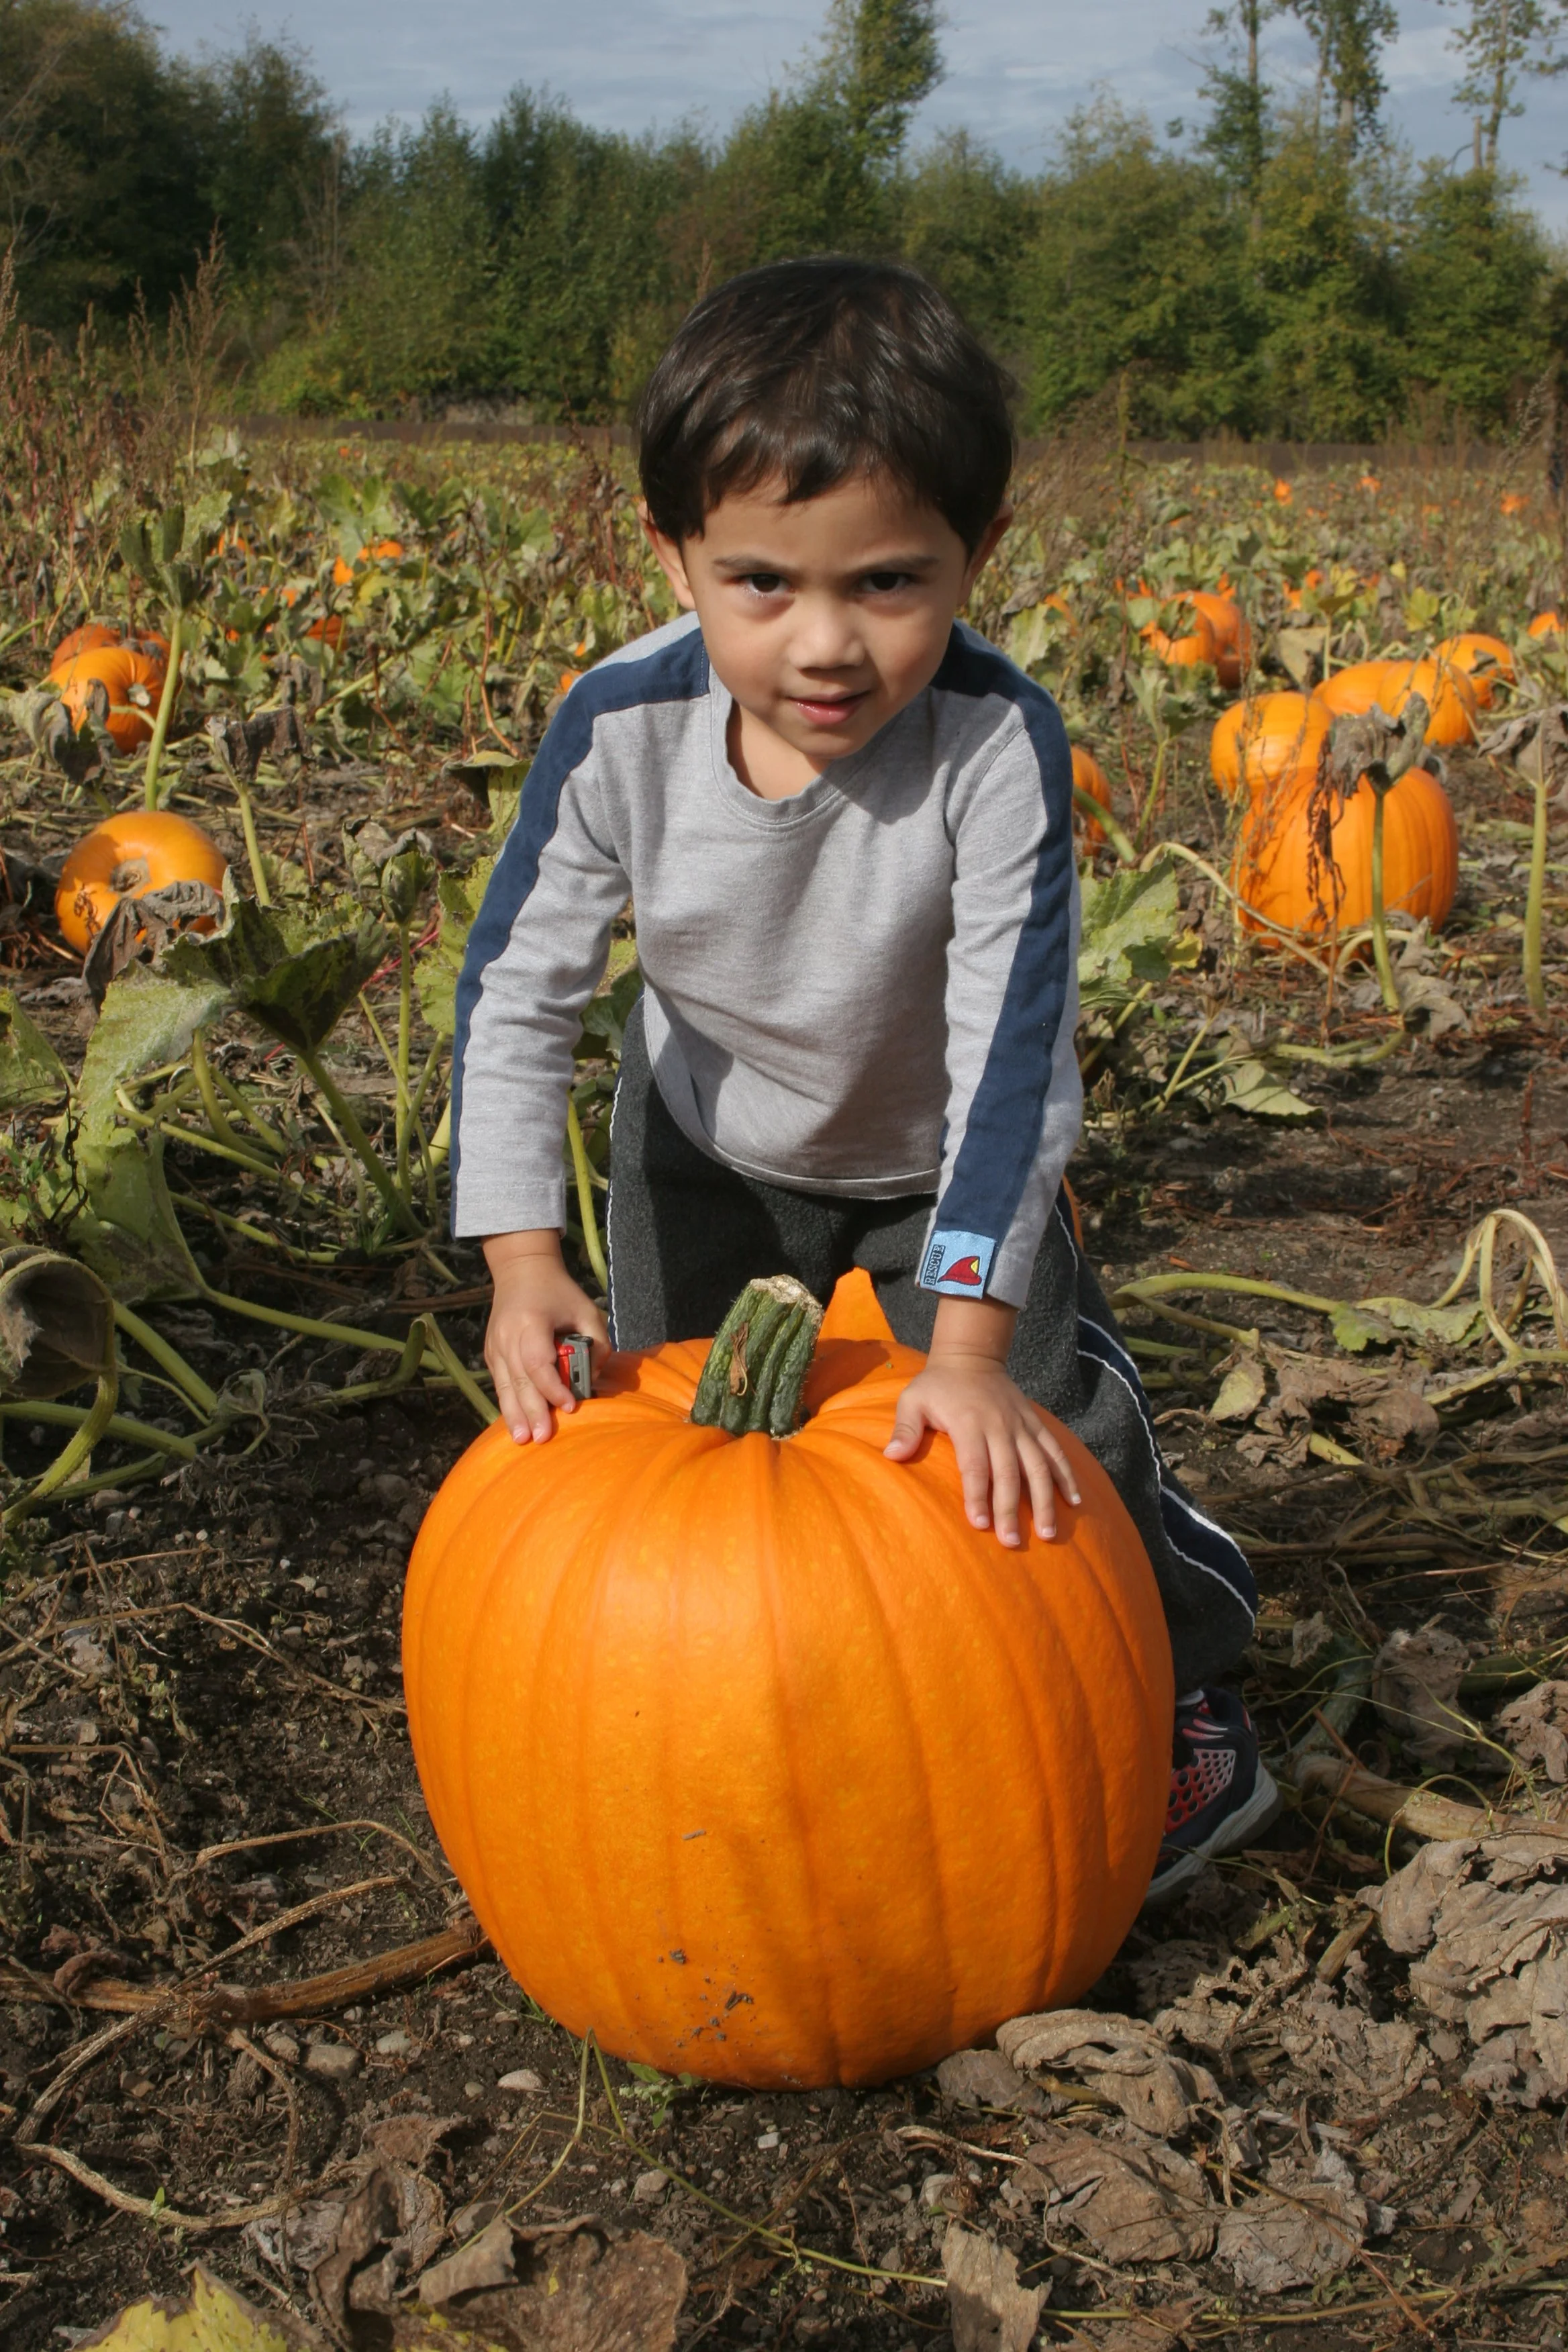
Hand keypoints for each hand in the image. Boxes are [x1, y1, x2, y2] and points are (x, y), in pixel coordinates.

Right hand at [483, 1231, 609, 1444]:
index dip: (553, 1387)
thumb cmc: (559, 1292)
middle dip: (532, 1411)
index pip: (539, 1362)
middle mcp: (507, 1335)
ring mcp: (495, 1345)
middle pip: (520, 1379)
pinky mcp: (491, 1353)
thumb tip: (594, 1378)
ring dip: (514, 1414)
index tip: (570, 1405)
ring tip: (522, 1439)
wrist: (521, 1271)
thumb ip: (597, 1342)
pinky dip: (508, 1404)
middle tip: (542, 1438)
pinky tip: (514, 1424)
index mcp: (530, 1322)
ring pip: (505, 1386)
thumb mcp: (586, 1309)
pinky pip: (500, 1383)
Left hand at [884, 1299, 1080, 1546]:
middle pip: (1009, 1473)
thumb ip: (904, 1428)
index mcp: (969, 1422)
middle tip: (1011, 1542)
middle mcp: (999, 1426)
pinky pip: (1055, 1451)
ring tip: (1048, 1533)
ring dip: (1045, 1500)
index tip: (980, 1524)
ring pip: (1039, 1466)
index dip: (978, 1495)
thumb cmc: (937, 1385)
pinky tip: (1074, 1501)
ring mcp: (1021, 1426)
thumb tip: (891, 1456)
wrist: (972, 1356)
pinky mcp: (1035, 1424)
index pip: (975, 1465)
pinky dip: (1066, 1475)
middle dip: (1011, 1509)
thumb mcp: (913, 1399)